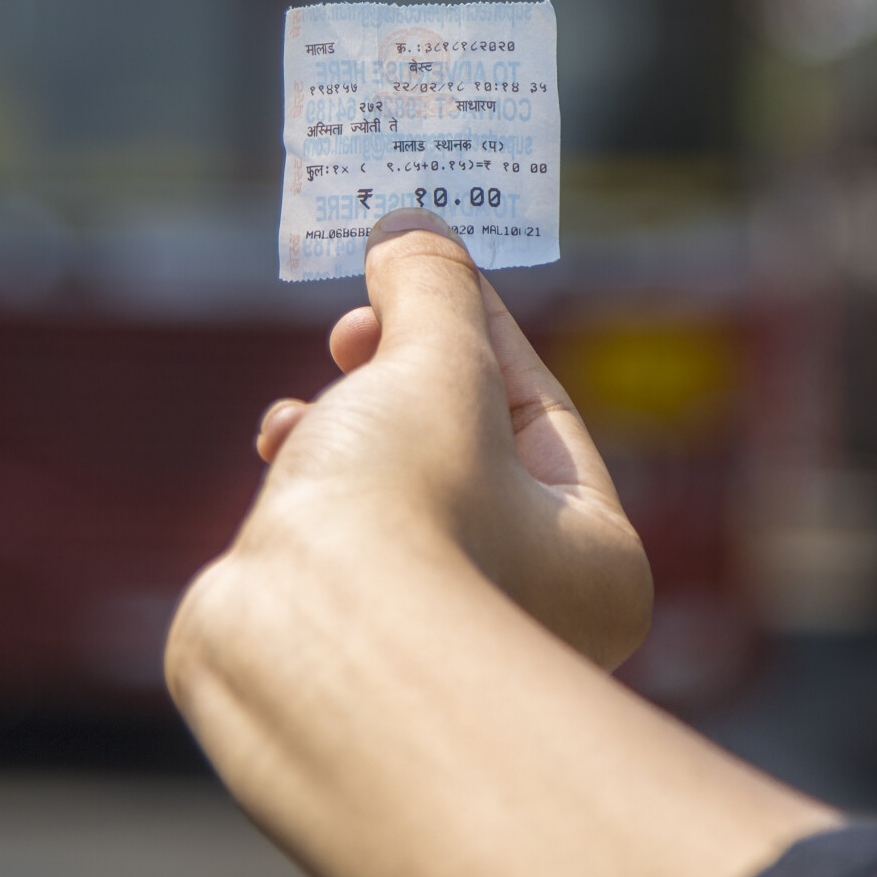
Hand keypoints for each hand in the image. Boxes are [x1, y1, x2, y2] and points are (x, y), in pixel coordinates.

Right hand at [245, 209, 650, 670]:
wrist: (299, 652)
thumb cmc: (402, 510)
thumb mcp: (433, 363)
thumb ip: (430, 286)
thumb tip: (412, 225)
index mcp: (599, 563)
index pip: (541, 409)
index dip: (473, 322)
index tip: (416, 267)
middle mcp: (533, 616)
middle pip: (463, 448)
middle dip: (397, 375)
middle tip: (351, 331)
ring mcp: (437, 641)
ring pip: (394, 492)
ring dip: (342, 425)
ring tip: (303, 410)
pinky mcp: (351, 649)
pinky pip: (344, 539)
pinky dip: (311, 486)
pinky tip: (278, 454)